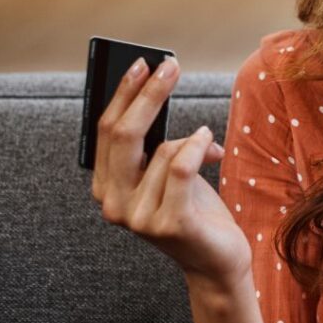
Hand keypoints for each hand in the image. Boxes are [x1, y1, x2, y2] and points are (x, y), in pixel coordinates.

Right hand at [91, 55, 251, 288]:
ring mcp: (138, 217)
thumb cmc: (194, 208)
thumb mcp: (168, 172)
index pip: (105, 131)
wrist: (216, 258)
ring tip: (207, 145)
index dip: (123, 94)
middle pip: (124, 135)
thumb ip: (155, 145)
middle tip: (171, 66)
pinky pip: (181, 167)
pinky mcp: (168, 224)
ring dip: (192, 141)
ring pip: (163, 151)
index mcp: (106, 187)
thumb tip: (159, 95)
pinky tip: (209, 141)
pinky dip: (197, 146)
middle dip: (149, 95)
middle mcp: (113, 204)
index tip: (141, 64)